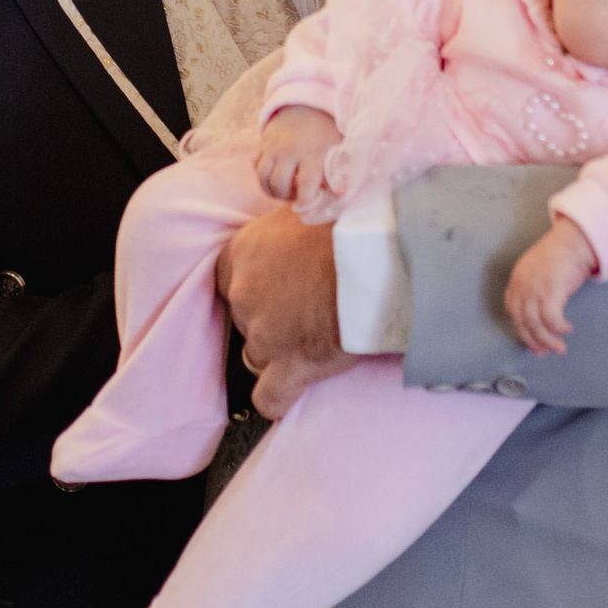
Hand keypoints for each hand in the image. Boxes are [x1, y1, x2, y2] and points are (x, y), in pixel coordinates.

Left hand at [215, 210, 356, 418]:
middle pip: (244, 317)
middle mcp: (245, 292)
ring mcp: (264, 332)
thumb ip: (290, 229)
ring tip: (313, 342)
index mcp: (245, 251)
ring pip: (256, 355)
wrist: (378, 249)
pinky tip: (287, 395)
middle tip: (307, 310)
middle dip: (271, 318)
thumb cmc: (352, 222)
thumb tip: (299, 229)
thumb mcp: (308, 209)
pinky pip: (269, 397)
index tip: (279, 287)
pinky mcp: (292, 364)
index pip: (229, 278)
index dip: (256, 287)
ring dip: (278, 353)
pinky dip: (277, 399)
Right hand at [256, 105, 342, 205]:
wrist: (307, 104)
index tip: (308, 208)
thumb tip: (339, 196)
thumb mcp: (338, 148)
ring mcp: (273, 147)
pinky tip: (276, 178)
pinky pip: (256, 166)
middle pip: (279, 183)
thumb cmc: (326, 130)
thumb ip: (338, 173)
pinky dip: (263, 177)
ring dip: (273, 191)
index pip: (305, 184)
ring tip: (286, 191)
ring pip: (263, 178)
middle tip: (297, 196)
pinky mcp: (263, 144)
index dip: (305, 201)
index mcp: (311, 152)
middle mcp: (289, 150)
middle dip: (287, 197)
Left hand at [503, 216, 597, 356]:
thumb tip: (538, 312)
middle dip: (534, 341)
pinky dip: (558, 328)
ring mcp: (535, 289)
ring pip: (536, 324)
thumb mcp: (538, 270)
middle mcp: (522, 286)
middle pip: (523, 321)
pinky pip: (551, 319)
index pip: (513, 311)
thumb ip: (533, 288)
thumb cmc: (561, 255)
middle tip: (544, 353)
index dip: (521, 329)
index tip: (531, 342)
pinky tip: (566, 329)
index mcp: (517, 280)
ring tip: (560, 348)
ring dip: (548, 340)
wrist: (574, 241)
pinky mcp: (551, 291)